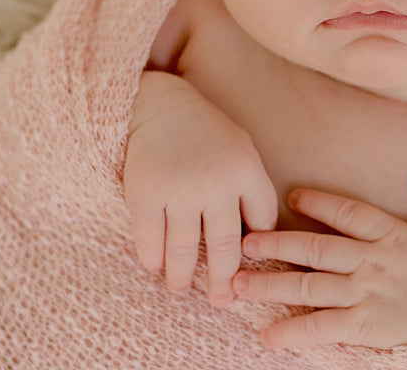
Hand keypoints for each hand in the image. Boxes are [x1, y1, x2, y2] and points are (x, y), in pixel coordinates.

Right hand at [124, 71, 277, 306]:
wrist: (160, 105)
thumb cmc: (206, 132)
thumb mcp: (242, 150)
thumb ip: (250, 190)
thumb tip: (255, 241)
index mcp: (246, 170)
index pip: (262, 223)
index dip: (257, 247)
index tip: (249, 265)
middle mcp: (215, 184)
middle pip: (224, 249)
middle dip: (222, 283)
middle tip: (221, 302)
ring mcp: (178, 191)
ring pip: (184, 252)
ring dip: (182, 279)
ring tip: (181, 291)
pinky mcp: (145, 195)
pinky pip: (150, 242)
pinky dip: (153, 260)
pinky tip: (156, 266)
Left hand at [232, 159, 406, 348]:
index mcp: (391, 234)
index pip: (348, 212)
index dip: (318, 202)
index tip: (291, 195)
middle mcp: (373, 262)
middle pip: (317, 248)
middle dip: (277, 244)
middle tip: (244, 242)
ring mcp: (367, 296)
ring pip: (311, 286)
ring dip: (272, 283)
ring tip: (239, 283)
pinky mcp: (366, 329)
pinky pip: (324, 328)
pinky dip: (294, 330)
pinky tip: (268, 334)